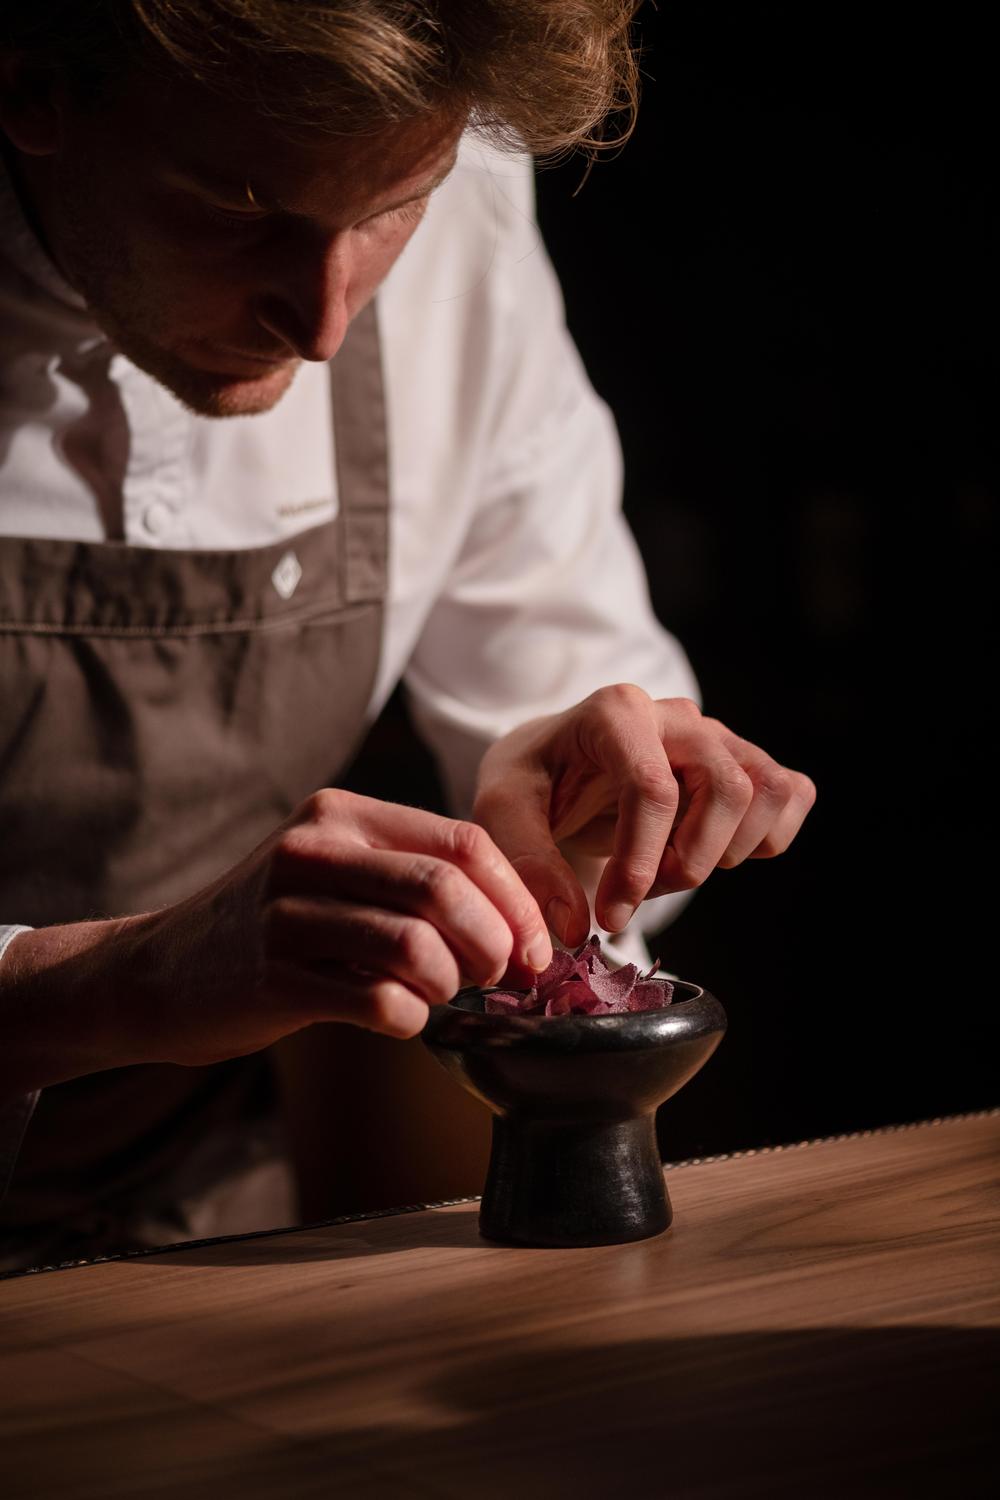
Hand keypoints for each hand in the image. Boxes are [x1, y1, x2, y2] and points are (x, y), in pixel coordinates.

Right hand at [1, 790, 551, 1088]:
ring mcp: (286, 913)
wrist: (161, 973)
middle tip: (499, 976)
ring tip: (439, 993)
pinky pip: (376, 1000)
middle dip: (495, 943)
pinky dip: (409, 1018)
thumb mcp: (337, 872)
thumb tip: (521, 921)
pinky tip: (398, 1017)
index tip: (540, 944)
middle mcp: (313, 849)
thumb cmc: (276, 927)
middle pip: (446, 889)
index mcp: (340, 813)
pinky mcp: (272, 977)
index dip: (518, 898)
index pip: (464, 840)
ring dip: (450, 984)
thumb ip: (414, 876)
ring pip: (416, 947)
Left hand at [473, 686, 815, 944]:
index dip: (639, 863)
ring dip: (726, 851)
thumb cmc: (531, 785)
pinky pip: (792, 793)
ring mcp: (717, 736)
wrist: (554, 769)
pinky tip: (712, 851)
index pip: (652, 786)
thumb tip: (574, 925)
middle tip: (637, 891)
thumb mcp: (501, 813)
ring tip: (670, 869)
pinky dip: (767, 837)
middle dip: (687, 861)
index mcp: (615, 712)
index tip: (610, 914)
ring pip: (766, 790)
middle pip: (726, 787)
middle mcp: (675, 715)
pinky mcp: (745, 761)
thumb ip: (527, 863)